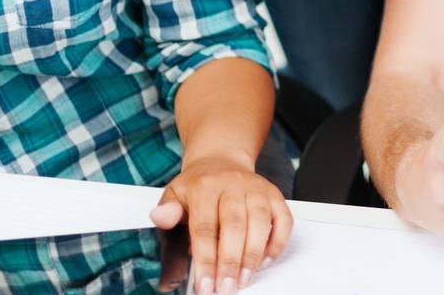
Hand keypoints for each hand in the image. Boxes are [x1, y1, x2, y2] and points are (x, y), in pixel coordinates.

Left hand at [150, 153, 291, 294]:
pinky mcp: (274, 193)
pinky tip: (265, 261)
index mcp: (204, 187)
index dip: (206, 259)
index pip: (205, 227)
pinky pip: (284, 219)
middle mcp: (233, 184)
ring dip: (254, 255)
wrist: (220, 162)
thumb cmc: (197, 187)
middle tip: (225, 288)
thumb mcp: (174, 194)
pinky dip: (278, 242)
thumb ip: (167, 210)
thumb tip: (160, 217)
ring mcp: (256, 188)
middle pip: (235, 226)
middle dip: (230, 262)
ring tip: (244, 279)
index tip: (204, 285)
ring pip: (261, 222)